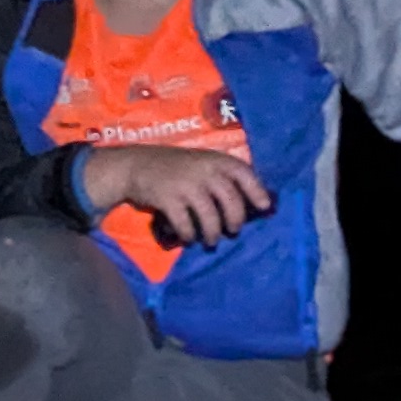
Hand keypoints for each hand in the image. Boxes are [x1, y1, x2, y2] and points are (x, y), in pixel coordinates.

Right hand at [79, 142, 272, 243]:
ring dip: (213, 233)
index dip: (257, 190)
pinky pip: (185, 224)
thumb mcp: (200, 162)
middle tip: (233, 231)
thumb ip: (220, 176)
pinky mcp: (168, 199)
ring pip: (210, 216)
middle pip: (231, 200)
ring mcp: (186, 185)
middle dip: (235, 220)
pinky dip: (189, 235)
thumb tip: (247, 202)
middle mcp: (204, 171)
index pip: (244, 173)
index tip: (264, 207)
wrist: (135, 165)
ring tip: (211, 241)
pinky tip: (188, 238)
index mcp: (215, 160)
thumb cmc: (173, 167)